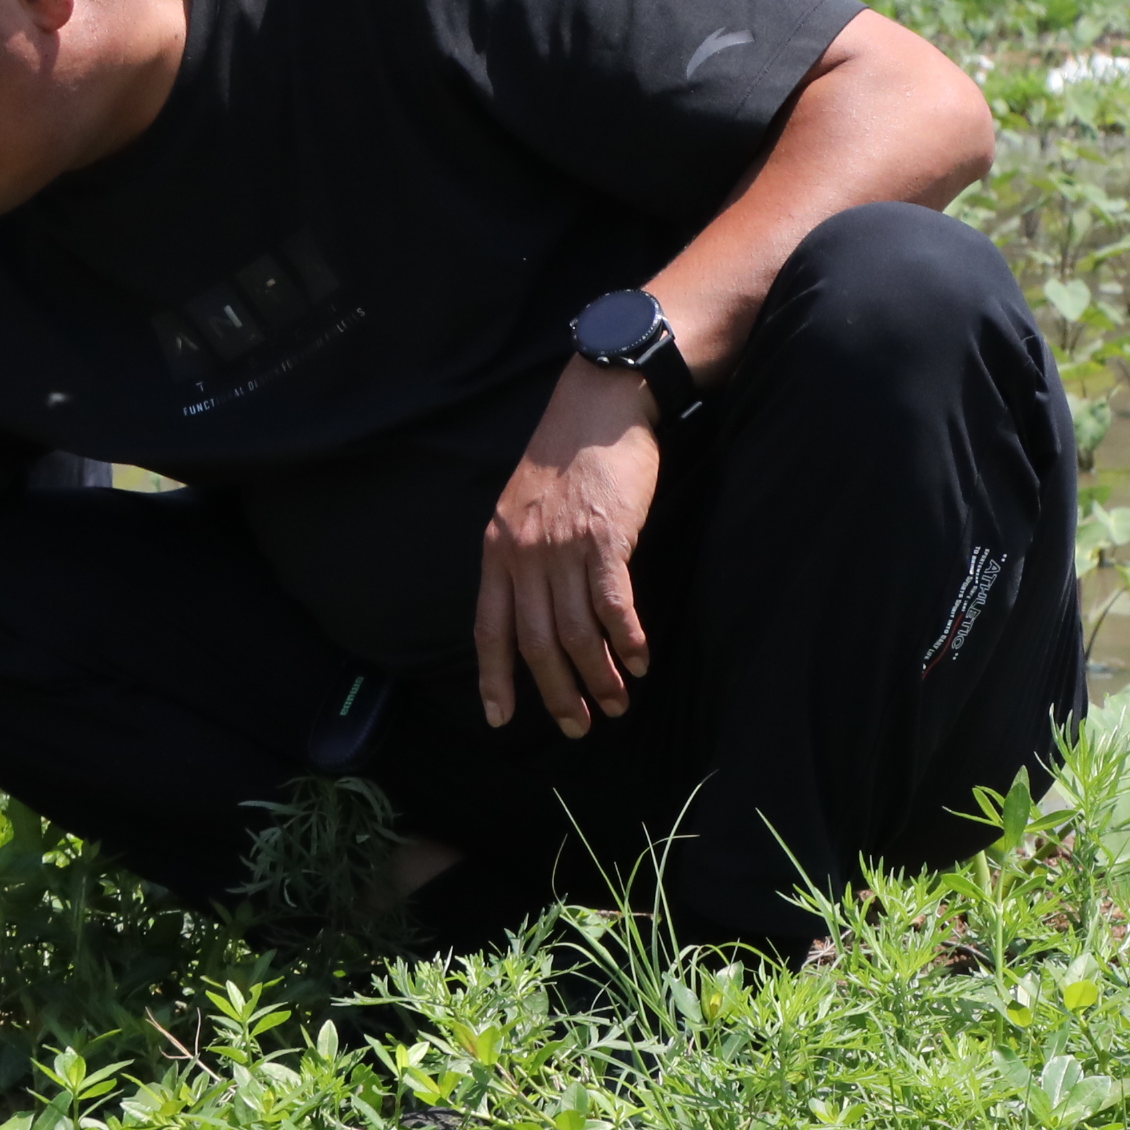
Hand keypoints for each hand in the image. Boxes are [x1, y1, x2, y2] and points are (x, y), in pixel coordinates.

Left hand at [475, 363, 663, 736]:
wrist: (599, 404)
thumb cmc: (566, 457)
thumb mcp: (522, 508)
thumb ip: (522, 557)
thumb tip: (533, 606)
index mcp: (498, 552)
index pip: (490, 629)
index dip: (496, 678)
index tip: (501, 718)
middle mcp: (524, 556)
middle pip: (536, 643)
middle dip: (556, 693)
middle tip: (578, 726)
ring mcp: (564, 549)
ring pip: (577, 633)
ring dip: (599, 677)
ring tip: (617, 704)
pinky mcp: (607, 539)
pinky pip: (613, 605)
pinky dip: (627, 640)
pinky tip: (639, 662)